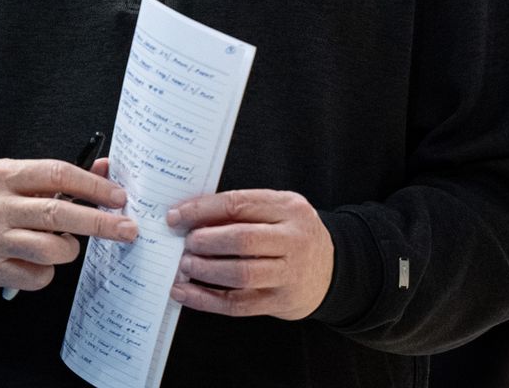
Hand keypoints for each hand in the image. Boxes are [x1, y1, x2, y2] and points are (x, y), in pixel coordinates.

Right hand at [0, 156, 136, 291]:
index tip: (117, 196)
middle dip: (100, 223)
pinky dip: (46, 271)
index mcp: (7, 176)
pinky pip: (35, 276)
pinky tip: (37, 261)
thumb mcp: (7, 172)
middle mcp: (1, 207)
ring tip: (67, 244)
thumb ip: (51, 175)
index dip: (93, 185)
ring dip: (70, 249)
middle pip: (59, 214)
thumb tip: (103, 171)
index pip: (58, 174)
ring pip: (50, 249)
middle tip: (127, 229)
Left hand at [166, 188, 333, 319]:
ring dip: (204, 270)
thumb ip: (242, 211)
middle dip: (205, 241)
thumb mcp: (277, 211)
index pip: (239, 204)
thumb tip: (190, 216)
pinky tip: (185, 292)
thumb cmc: (292, 235)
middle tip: (185, 243)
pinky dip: (206, 300)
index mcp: (289, 208)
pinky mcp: (281, 301)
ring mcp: (290, 273)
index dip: (202, 210)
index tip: (177, 216)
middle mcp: (294, 239)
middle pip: (241, 240)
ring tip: (184, 265)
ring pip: (240, 274)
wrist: (330, 270)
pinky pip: (238, 304)